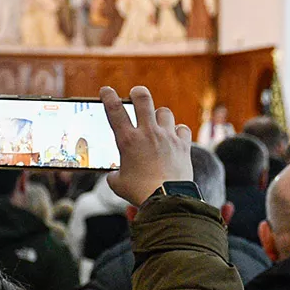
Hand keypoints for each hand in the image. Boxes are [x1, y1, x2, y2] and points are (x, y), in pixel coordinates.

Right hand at [101, 86, 192, 205]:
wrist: (167, 199)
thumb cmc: (140, 192)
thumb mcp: (118, 184)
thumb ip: (114, 175)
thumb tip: (115, 175)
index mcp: (128, 140)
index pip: (115, 110)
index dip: (108, 96)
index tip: (106, 90)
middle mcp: (148, 133)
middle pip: (143, 99)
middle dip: (138, 93)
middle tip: (136, 94)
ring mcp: (167, 137)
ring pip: (164, 112)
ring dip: (159, 116)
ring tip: (156, 123)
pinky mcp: (183, 144)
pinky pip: (182, 128)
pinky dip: (178, 131)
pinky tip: (174, 136)